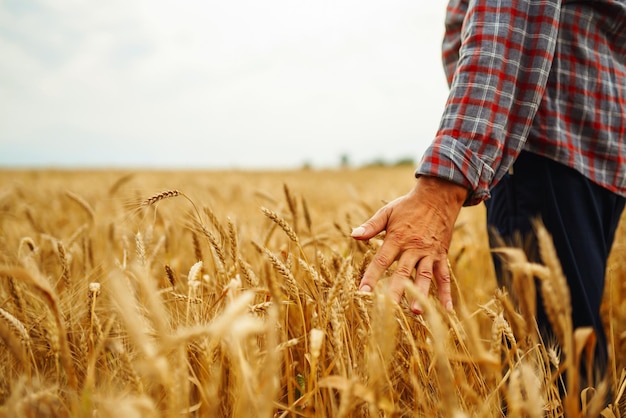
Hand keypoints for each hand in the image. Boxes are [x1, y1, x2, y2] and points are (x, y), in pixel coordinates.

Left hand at [351, 176, 466, 312]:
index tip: (363, 292)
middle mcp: (413, 248)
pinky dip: (446, 293)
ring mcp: (429, 253)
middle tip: (388, 308)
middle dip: (395, 290)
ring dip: (420, 293)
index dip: (371, 277)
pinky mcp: (441, 255)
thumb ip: (371, 226)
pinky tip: (447, 309)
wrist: (438, 196)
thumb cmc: (409, 205)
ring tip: (415, 312)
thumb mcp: (387, 212)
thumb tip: (353, 235)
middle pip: (402, 272)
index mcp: (397, 238)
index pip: (381, 261)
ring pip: (424, 276)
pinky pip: (444, 276)